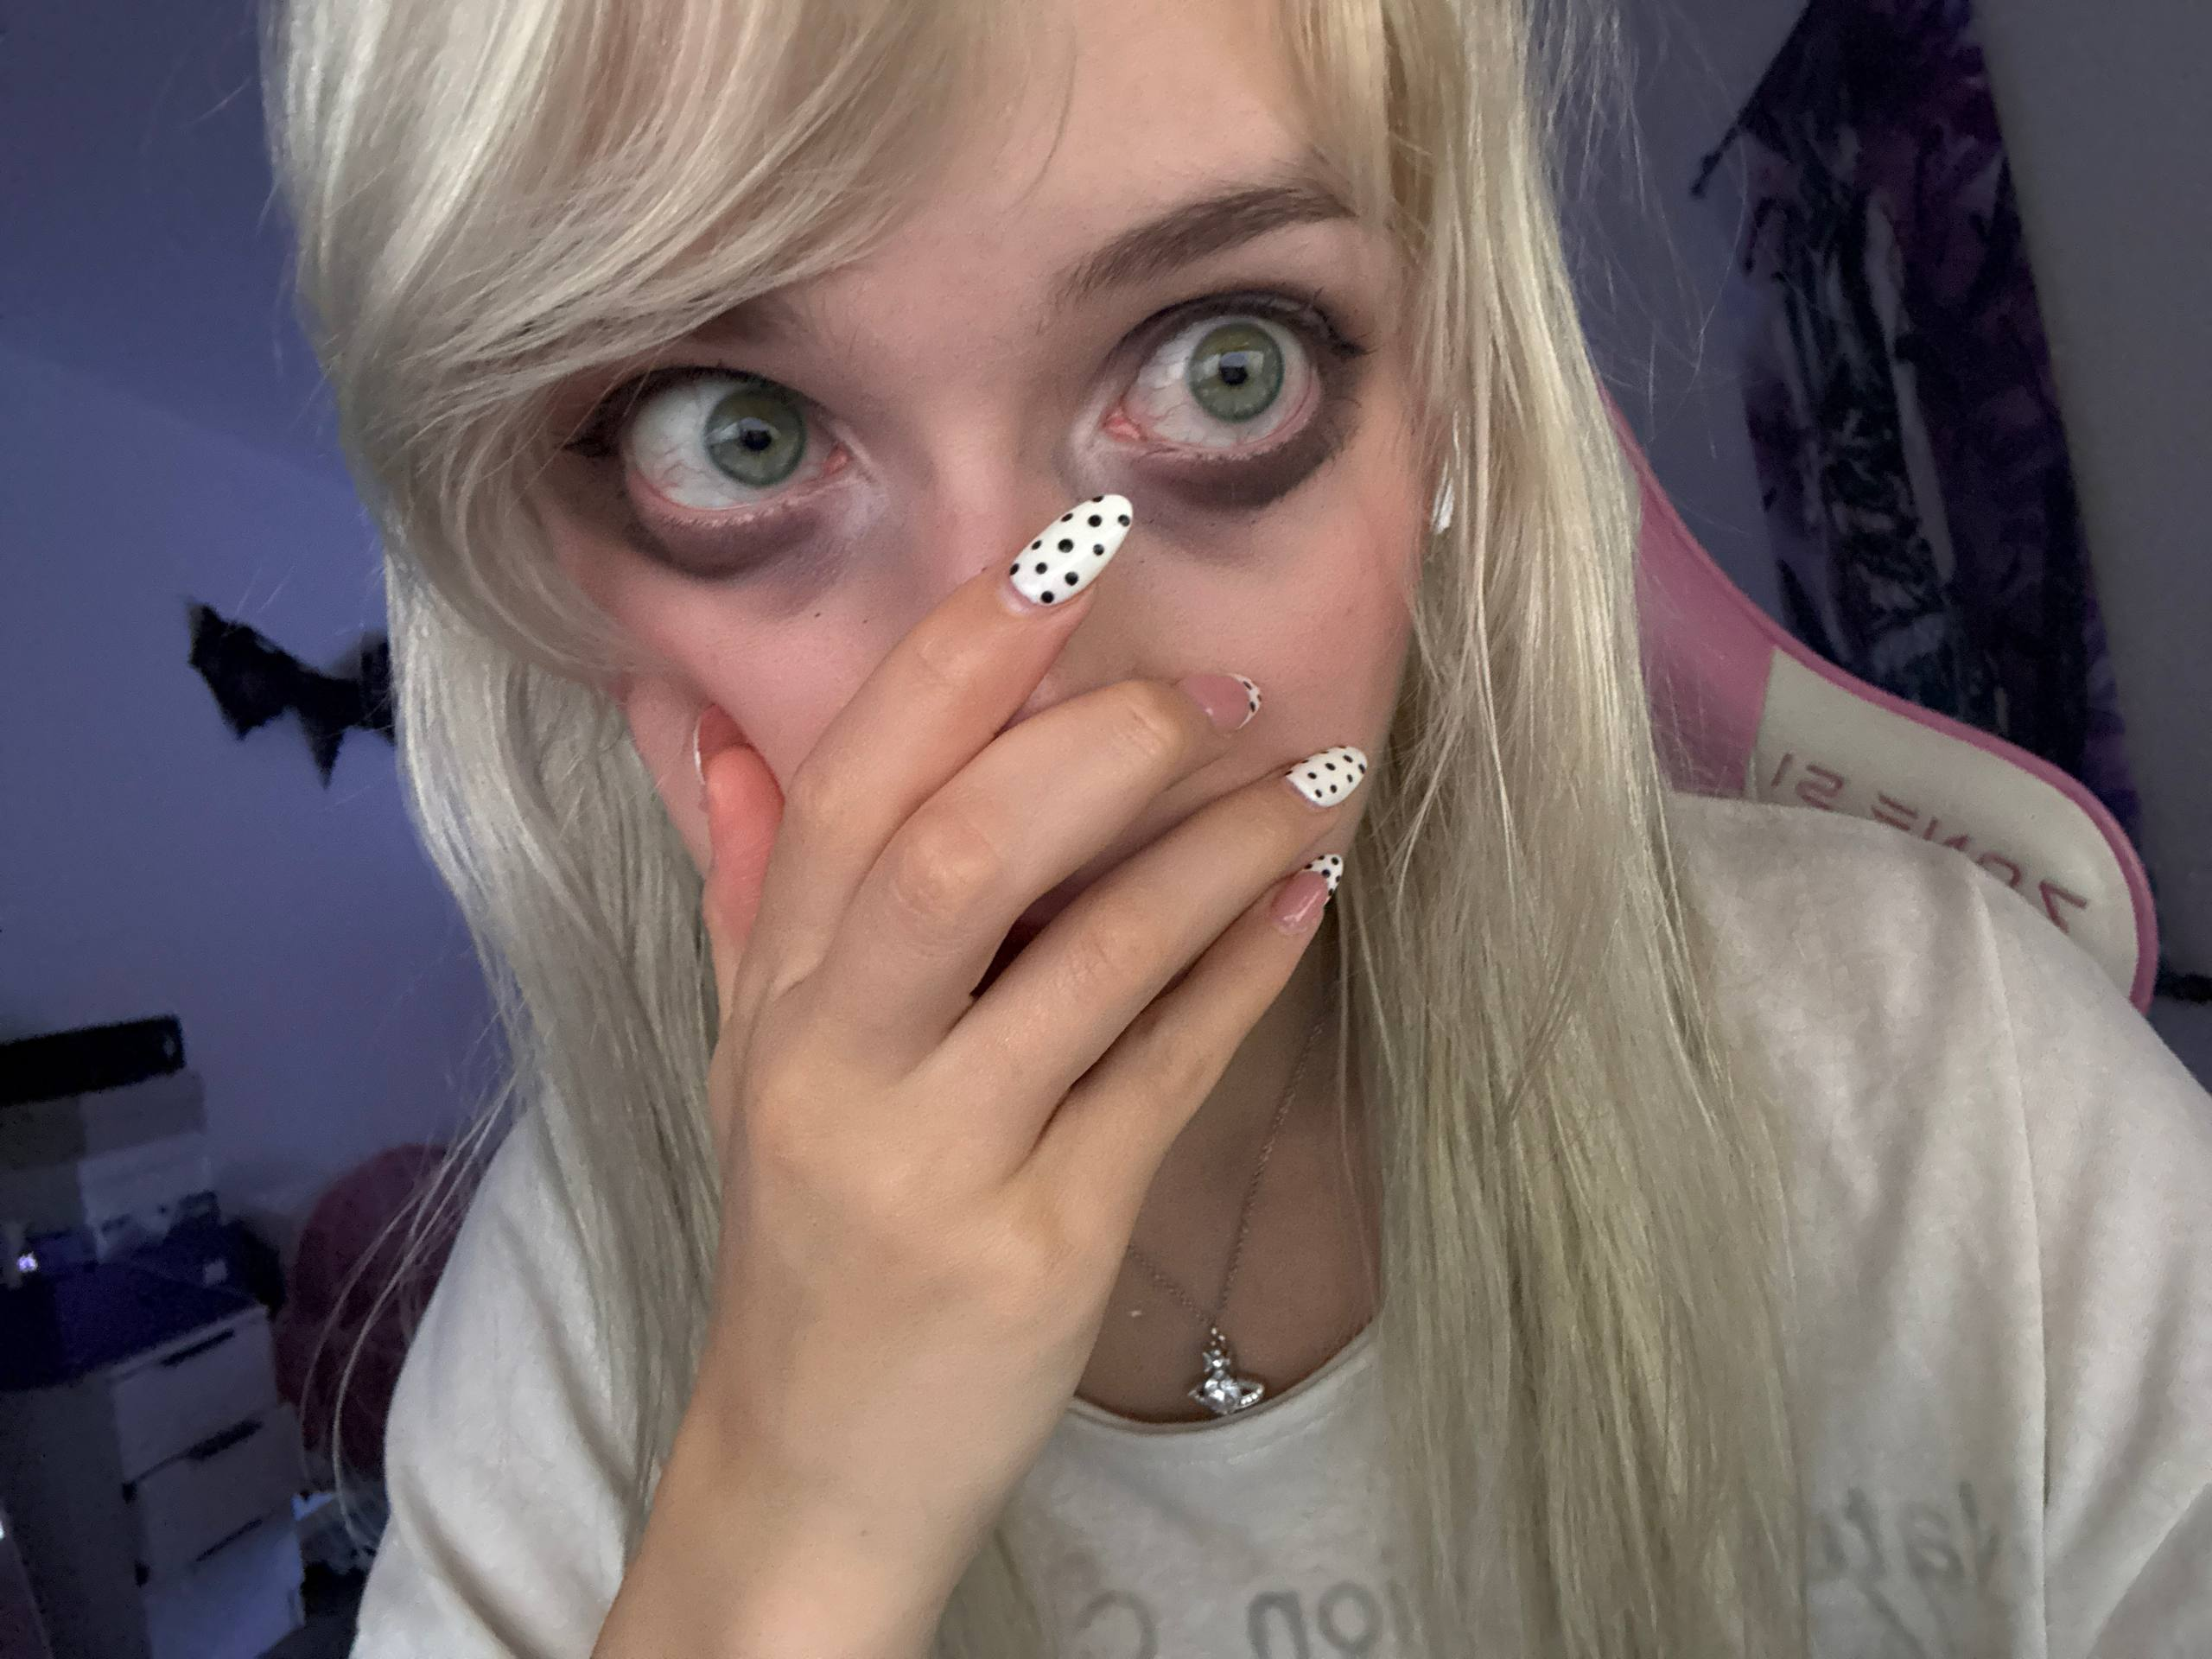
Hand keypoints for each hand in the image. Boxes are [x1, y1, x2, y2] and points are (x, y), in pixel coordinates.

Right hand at [685, 493, 1364, 1623]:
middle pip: (962, 852)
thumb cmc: (804, 1231)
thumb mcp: (749, 1052)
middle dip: (1105, 742)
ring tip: (1319, 777)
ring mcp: (943, 1162)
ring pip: (1094, 956)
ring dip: (1221, 846)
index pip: (853, 785)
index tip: (1072, 544)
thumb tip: (704, 721)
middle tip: (1224, 689)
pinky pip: (1165, 1076)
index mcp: (777, 995)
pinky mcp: (1046, 1247)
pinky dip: (1245, 972)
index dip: (963, 654)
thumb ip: (746, 883)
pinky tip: (1306, 899)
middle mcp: (840, 1064)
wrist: (814, 1462)